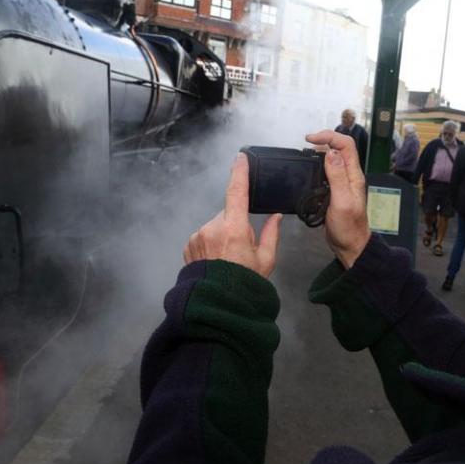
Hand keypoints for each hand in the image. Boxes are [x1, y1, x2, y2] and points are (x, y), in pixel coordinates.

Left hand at [183, 153, 281, 276]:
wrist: (217, 304)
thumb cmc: (243, 284)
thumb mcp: (266, 260)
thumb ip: (271, 234)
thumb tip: (275, 216)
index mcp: (234, 229)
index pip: (237, 192)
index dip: (239, 172)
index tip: (240, 158)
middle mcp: (212, 228)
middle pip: (228, 214)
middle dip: (235, 224)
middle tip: (241, 249)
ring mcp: (198, 236)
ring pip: (215, 226)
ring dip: (222, 235)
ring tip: (227, 258)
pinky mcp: (189, 245)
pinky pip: (203, 236)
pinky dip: (210, 243)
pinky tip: (216, 260)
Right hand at [305, 130, 369, 268]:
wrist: (350, 245)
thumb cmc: (348, 228)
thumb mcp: (342, 201)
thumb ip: (337, 176)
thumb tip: (331, 152)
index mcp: (354, 175)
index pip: (346, 145)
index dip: (329, 136)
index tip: (311, 139)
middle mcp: (350, 175)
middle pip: (340, 147)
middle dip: (324, 139)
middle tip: (306, 142)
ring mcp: (343, 182)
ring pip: (334, 157)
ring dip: (320, 150)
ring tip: (306, 152)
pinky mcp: (335, 189)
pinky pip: (328, 170)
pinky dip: (318, 164)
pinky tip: (310, 169)